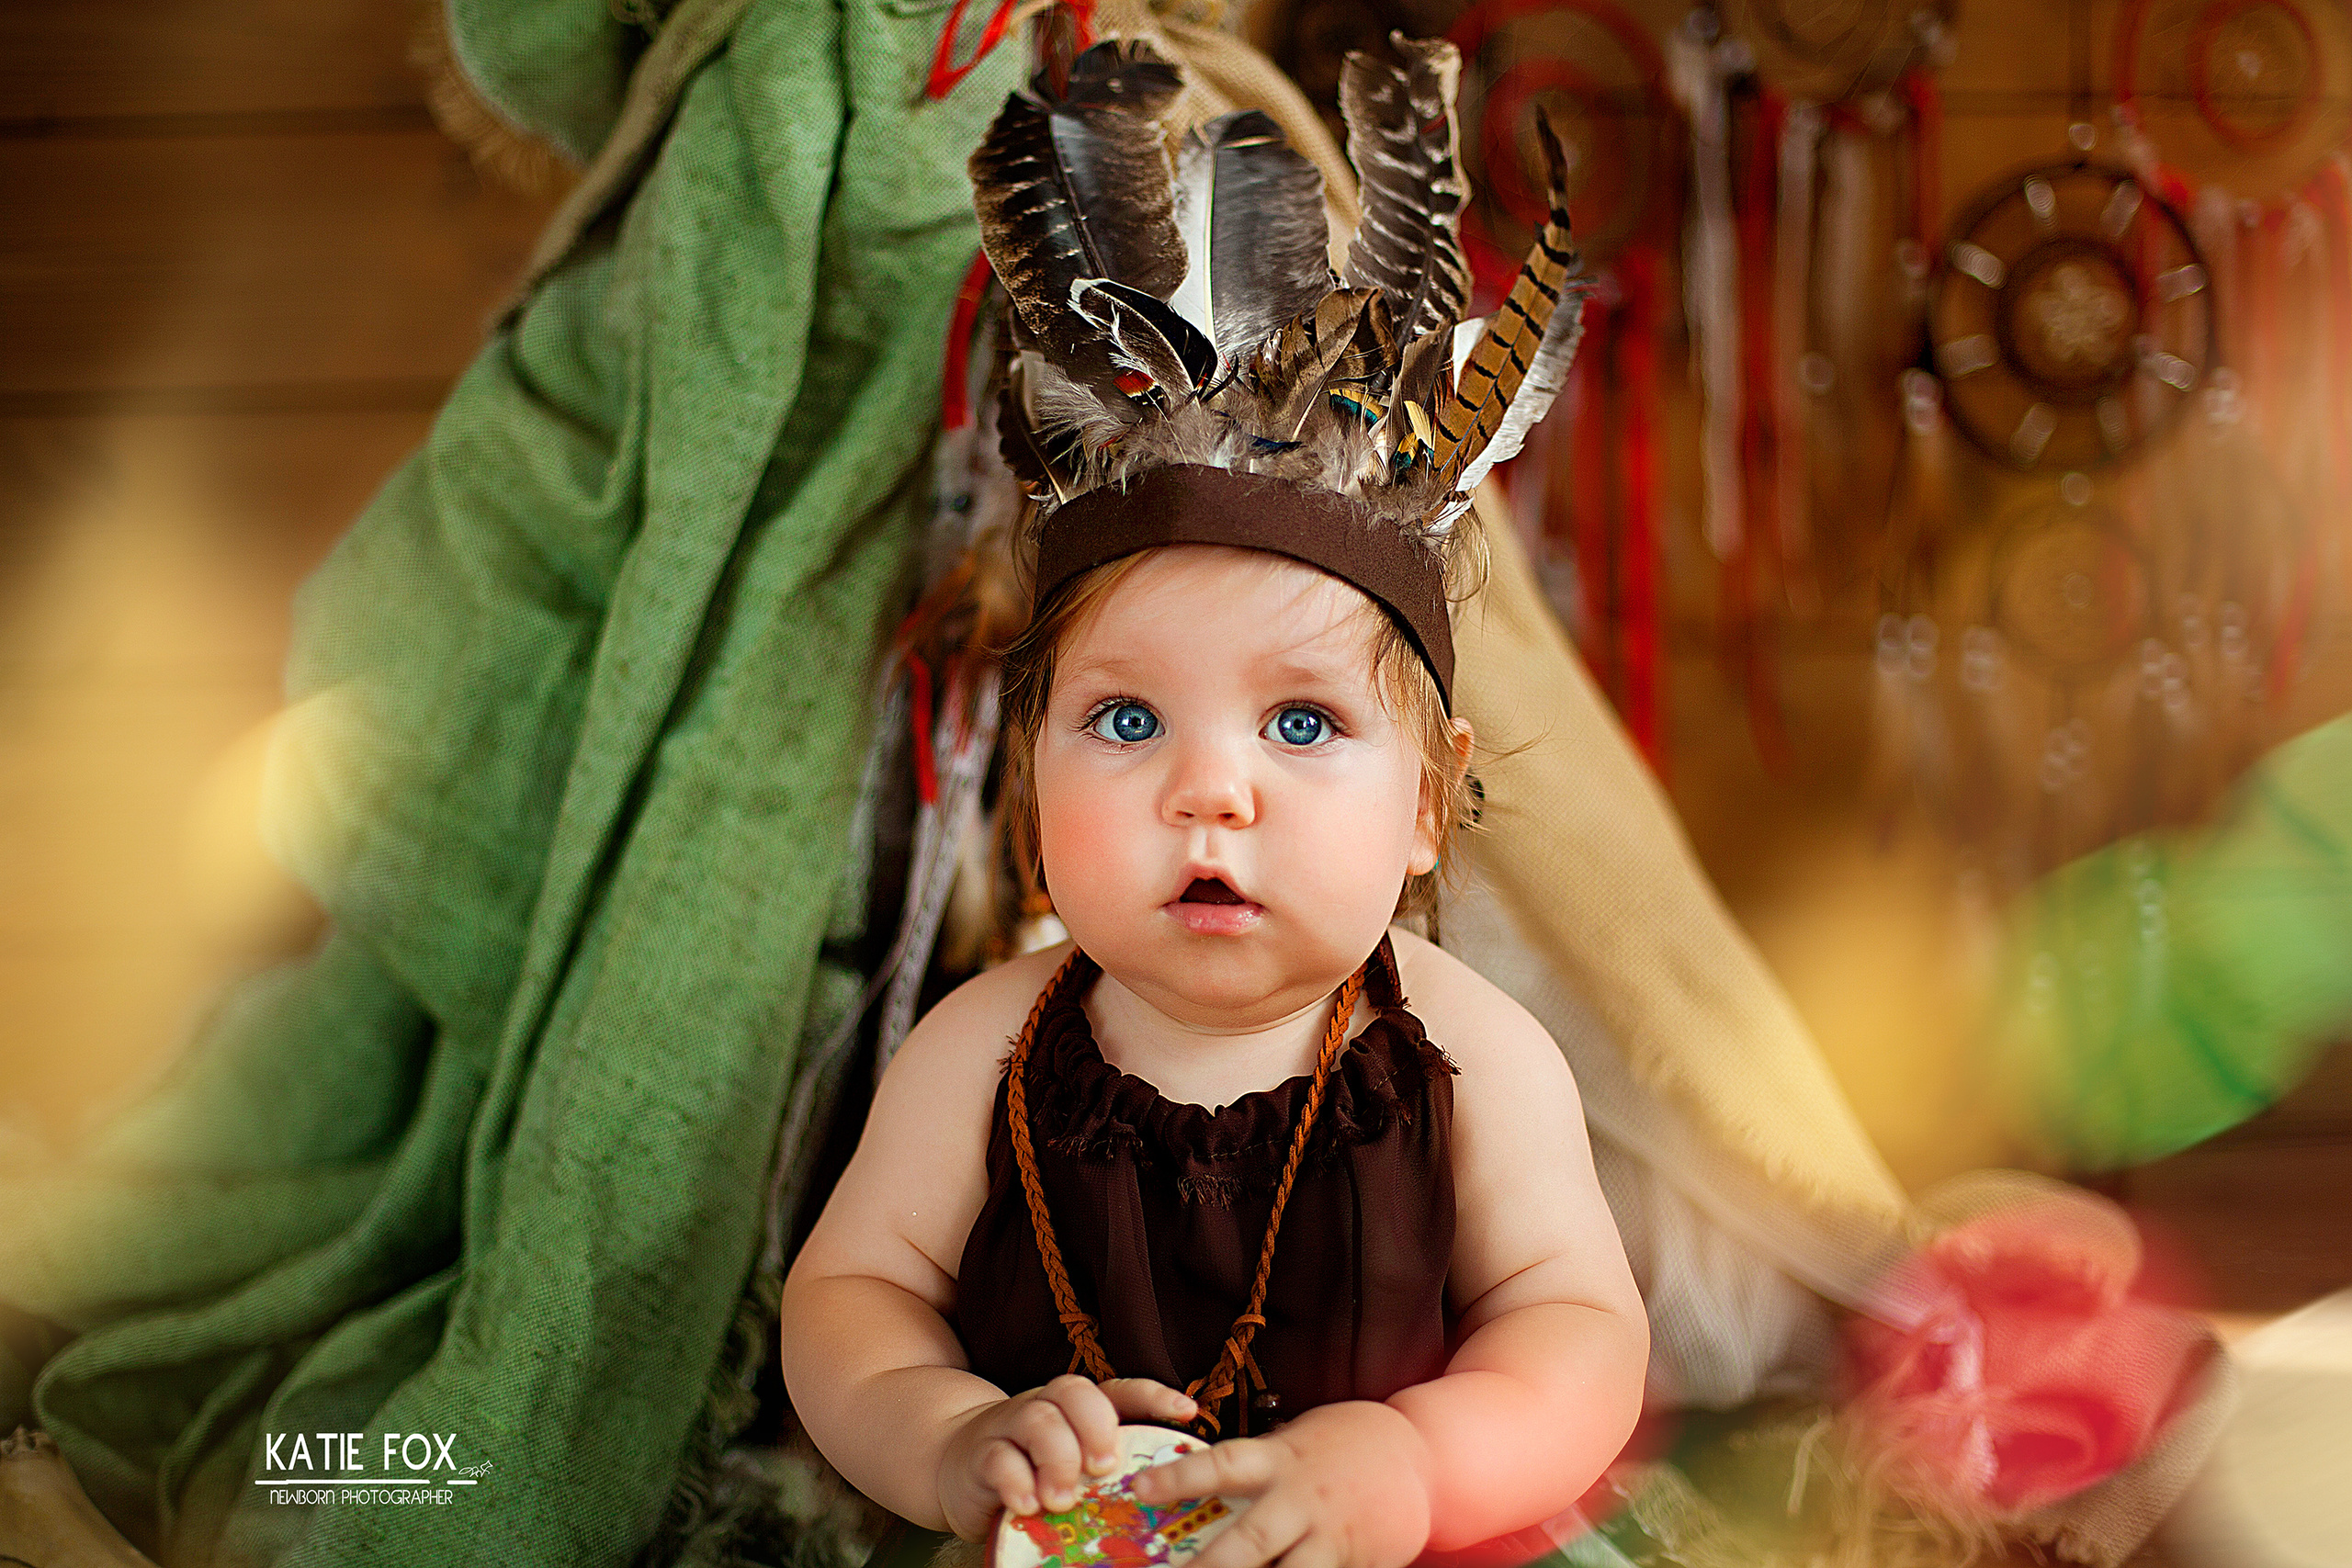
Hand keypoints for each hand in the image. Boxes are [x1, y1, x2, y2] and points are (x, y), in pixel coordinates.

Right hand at [936, 1374, 1198, 1539]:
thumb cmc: (1032, 1467)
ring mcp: (1009, 1426)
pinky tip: (1030, 1506)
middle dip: (1096, 1427)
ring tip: (1064, 1499)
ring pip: (1037, 1419)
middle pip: (1073, 1392)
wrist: (956, 1464)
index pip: (1118, 1389)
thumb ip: (1105, 1462)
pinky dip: (1016, 1482)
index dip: (1153, 1395)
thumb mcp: (1073, 1461)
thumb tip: (1163, 1482)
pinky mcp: (980, 1455)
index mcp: (1076, 1407)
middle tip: (1106, 1468)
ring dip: (1057, 1459)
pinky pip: (998, 1458)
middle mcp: (1044, 1406)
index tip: (1187, 1412)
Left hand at [1131, 1401, 1432, 1567]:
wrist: (1423, 1453)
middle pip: (1249, 1540)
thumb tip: (1199, 1483)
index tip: (1138, 1486)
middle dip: (1210, 1567)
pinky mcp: (1357, 1562)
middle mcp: (1302, 1499)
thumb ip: (1258, 1465)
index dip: (1179, 1476)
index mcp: (1280, 1459)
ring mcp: (1331, 1536)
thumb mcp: (1296, 1440)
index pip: (1221, 1464)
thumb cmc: (1344, 1444)